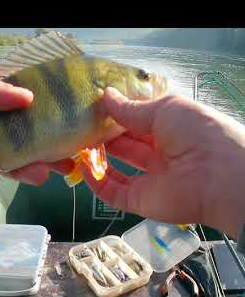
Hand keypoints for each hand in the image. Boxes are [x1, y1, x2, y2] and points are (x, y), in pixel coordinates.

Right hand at [81, 87, 244, 238]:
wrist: (219, 176)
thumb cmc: (198, 133)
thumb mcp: (165, 109)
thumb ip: (132, 108)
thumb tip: (105, 95)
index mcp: (169, 129)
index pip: (135, 121)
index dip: (114, 114)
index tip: (91, 107)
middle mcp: (158, 153)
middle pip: (124, 144)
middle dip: (102, 134)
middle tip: (79, 124)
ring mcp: (148, 178)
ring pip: (115, 168)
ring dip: (96, 157)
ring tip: (77, 144)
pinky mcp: (139, 200)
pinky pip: (112, 192)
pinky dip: (96, 181)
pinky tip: (84, 167)